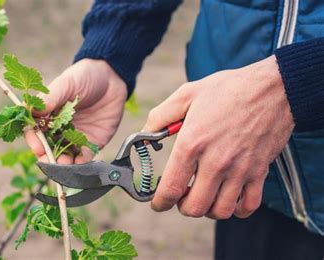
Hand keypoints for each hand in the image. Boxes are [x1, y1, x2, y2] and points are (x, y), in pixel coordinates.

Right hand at [26, 59, 126, 163]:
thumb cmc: (85, 76)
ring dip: (63, 164)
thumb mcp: (66, 84)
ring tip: (64, 165)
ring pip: (65, 156)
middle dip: (47, 157)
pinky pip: (84, 157)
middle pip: (48, 148)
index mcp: (48, 115)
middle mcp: (59, 129)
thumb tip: (31, 111)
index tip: (37, 147)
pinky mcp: (91, 143)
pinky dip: (80, 163)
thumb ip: (49, 98)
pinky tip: (79, 164)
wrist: (112, 78)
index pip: (35, 132)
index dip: (34, 141)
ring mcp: (75, 137)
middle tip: (49, 162)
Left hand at [144, 55, 294, 218]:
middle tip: (181, 195)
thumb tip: (144, 135)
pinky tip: (229, 197)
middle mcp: (215, 162)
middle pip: (194, 207)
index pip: (171, 188)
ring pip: (220, 211)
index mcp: (192, 144)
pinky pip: (248, 206)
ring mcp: (239, 169)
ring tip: (204, 195)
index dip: (160, 202)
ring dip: (208, 209)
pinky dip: (237, 209)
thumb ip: (160, 117)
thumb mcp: (186, 95)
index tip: (158, 203)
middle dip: (182, 206)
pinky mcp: (259, 172)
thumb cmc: (228, 89)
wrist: (273, 88)